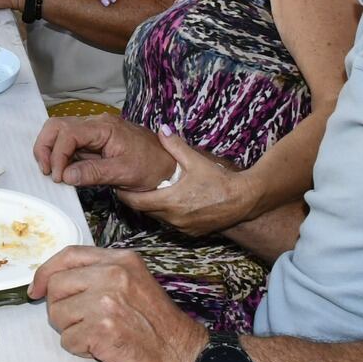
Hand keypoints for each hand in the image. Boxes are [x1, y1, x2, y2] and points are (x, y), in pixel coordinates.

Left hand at [30, 246, 207, 361]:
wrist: (179, 354)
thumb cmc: (154, 323)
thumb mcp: (132, 282)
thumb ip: (98, 274)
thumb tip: (51, 280)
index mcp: (119, 260)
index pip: (68, 255)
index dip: (46, 272)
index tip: (36, 289)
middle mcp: (112, 275)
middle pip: (56, 286)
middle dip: (61, 308)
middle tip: (82, 321)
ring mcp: (106, 302)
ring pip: (57, 315)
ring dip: (72, 330)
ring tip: (98, 334)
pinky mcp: (102, 329)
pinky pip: (68, 340)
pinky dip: (81, 349)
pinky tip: (102, 347)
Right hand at [34, 113, 174, 188]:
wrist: (169, 166)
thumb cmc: (151, 167)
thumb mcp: (123, 173)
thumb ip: (93, 173)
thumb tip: (65, 176)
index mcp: (104, 127)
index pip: (68, 133)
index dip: (57, 154)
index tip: (58, 177)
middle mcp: (96, 124)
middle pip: (57, 125)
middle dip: (46, 147)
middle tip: (47, 171)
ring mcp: (94, 131)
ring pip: (60, 132)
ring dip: (51, 150)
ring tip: (54, 172)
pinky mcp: (94, 141)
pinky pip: (70, 143)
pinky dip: (61, 155)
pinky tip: (63, 170)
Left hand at [117, 131, 250, 235]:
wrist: (244, 200)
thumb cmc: (219, 180)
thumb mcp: (195, 160)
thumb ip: (175, 145)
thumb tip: (162, 129)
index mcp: (169, 200)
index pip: (136, 202)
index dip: (125, 195)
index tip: (118, 186)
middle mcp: (173, 218)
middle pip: (146, 210)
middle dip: (137, 200)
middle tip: (131, 187)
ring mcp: (184, 228)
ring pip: (159, 218)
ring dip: (153, 207)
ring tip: (151, 193)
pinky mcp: (194, 233)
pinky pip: (174, 224)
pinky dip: (169, 214)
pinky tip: (172, 203)